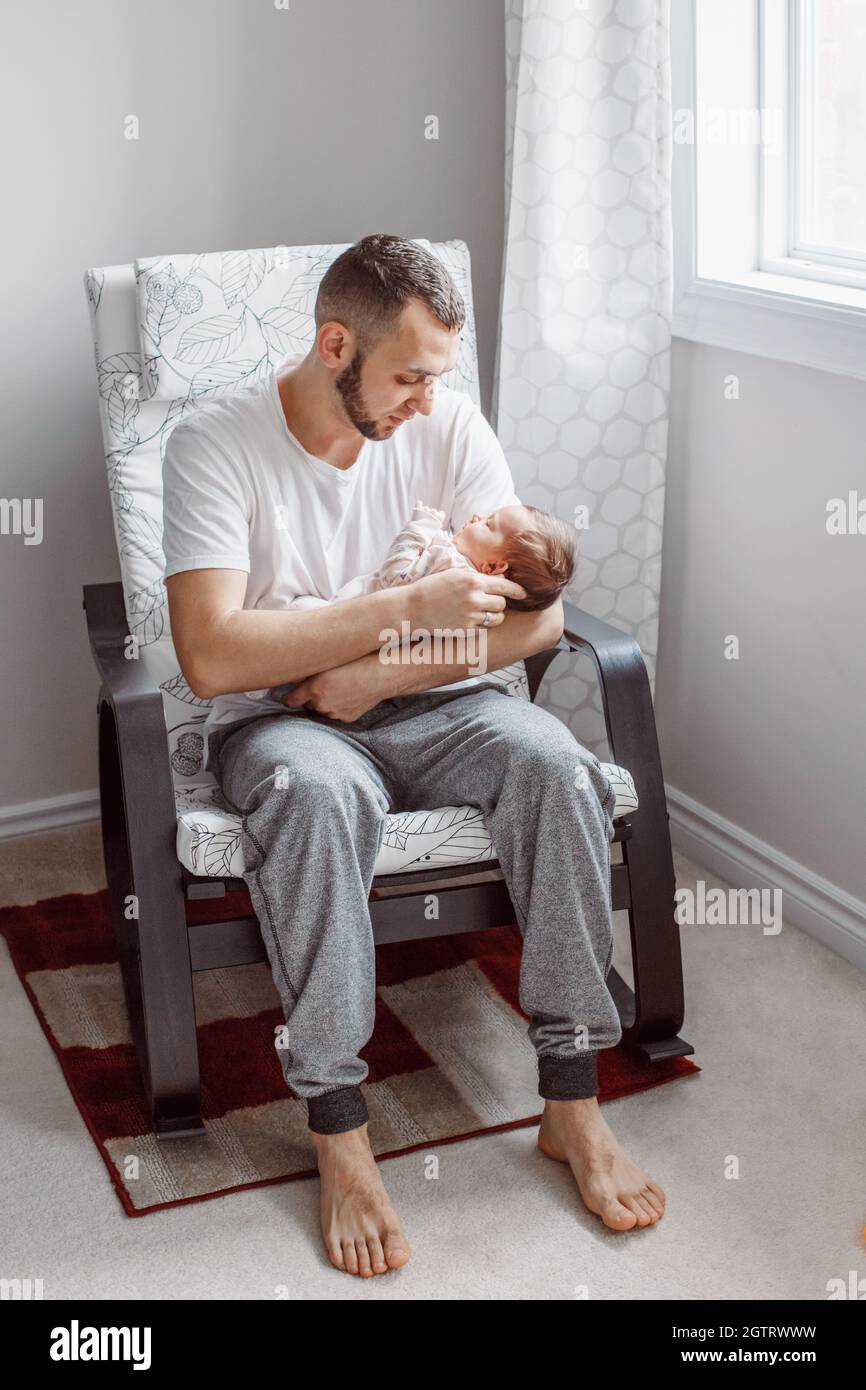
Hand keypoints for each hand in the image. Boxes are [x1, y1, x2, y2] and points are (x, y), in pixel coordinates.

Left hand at [279, 655, 389, 721]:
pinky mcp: (346, 718)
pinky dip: (337, 707)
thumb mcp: (329, 661)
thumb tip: (293, 675)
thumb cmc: (358, 661)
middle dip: (310, 697)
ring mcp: (334, 713)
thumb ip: (309, 671)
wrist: (382, 674)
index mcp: (315, 688)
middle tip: (321, 685)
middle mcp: (322, 704)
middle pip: (306, 705)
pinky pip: (335, 714)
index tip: (287, 696)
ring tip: (337, 688)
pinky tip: (347, 694)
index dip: (288, 697)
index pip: (290, 700)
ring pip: (321, 710)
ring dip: (324, 703)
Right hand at [408, 567, 525, 630]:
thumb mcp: (454, 575)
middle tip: (489, 602)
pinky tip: (471, 621)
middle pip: (502, 603)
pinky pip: (485, 629)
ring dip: (494, 616)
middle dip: (498, 603)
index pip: (505, 586)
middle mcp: (475, 599)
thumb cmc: (432, 588)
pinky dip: (482, 626)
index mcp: (473, 581)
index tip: (523, 593)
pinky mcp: (466, 631)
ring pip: (497, 618)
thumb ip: (477, 577)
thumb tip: (499, 579)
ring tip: (483, 613)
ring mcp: (471, 616)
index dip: (517, 590)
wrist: (412, 608)